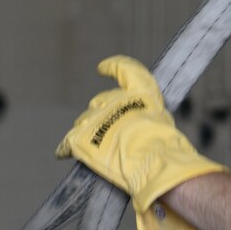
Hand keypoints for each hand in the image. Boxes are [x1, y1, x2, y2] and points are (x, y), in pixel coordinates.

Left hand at [57, 56, 226, 229]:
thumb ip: (154, 123)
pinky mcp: (82, 138)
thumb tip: (155, 135)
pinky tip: (62, 153)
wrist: (154, 163)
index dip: (114, 67)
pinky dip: (66, 148)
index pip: (127, 72)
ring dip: (88, 130)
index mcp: (141, 95)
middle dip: (102, 113)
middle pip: (101, 102)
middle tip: (106, 129)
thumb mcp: (166, 127)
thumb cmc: (168, 151)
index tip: (102, 67)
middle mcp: (117, 101)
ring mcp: (97, 119)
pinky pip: (68, 143)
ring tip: (95, 147)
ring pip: (85, 121)